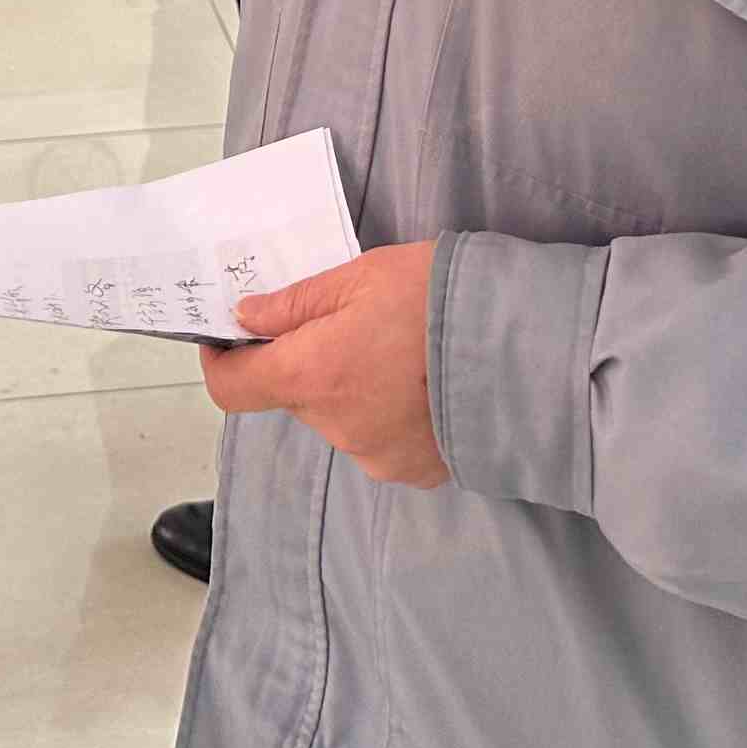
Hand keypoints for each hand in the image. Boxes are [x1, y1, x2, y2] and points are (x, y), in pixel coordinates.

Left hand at [201, 242, 445, 487]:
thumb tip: (246, 319)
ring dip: (352, 387)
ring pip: (340, 417)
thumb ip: (295, 303)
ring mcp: (376, 456)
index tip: (229, 338)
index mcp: (312, 376)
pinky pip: (381, 440)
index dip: (221, 362)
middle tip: (350, 321)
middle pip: (295, 397)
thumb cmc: (439, 299)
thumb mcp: (361, 276)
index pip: (232, 389)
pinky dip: (389, 413)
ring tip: (402, 350)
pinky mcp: (415, 471)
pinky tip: (424, 384)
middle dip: (308, 361)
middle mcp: (336, 428)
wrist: (525, 349)